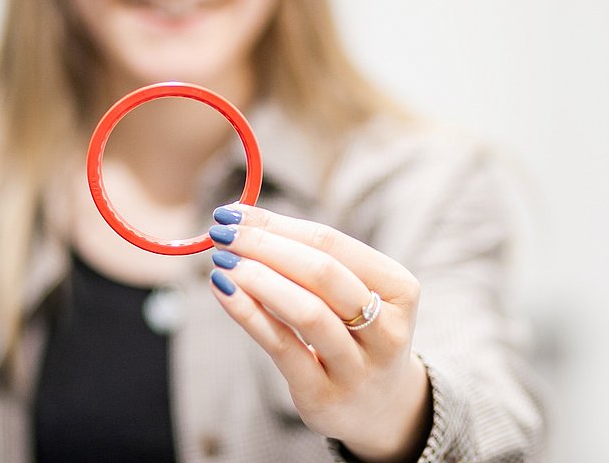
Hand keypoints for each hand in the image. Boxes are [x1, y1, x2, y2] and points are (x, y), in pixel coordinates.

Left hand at [208, 205, 430, 460]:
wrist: (379, 408)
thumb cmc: (353, 333)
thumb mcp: (349, 294)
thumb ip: (305, 257)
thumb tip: (242, 218)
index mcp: (399, 289)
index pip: (332, 243)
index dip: (278, 225)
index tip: (234, 212)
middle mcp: (387, 329)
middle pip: (322, 273)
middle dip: (265, 246)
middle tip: (223, 232)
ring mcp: (358, 367)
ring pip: (307, 312)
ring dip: (258, 278)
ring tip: (222, 260)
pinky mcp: (324, 396)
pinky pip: (283, 348)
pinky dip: (249, 315)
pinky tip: (223, 291)